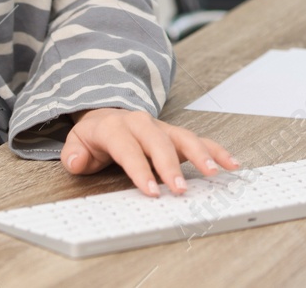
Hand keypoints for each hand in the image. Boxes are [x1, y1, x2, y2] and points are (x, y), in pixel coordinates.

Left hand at [61, 108, 238, 195]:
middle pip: (159, 143)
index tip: (151, 191)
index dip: (140, 170)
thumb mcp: (76, 144)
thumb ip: (74, 155)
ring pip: (184, 138)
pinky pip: (199, 140)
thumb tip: (75, 162)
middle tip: (180, 189)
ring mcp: (162, 128)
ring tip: (214, 173)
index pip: (129, 149)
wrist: (107, 115)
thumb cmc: (95, 137)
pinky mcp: (176, 135)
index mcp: (116, 127)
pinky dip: (216, 151)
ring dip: (200, 155)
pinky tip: (231, 164)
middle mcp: (142, 124)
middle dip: (171, 166)